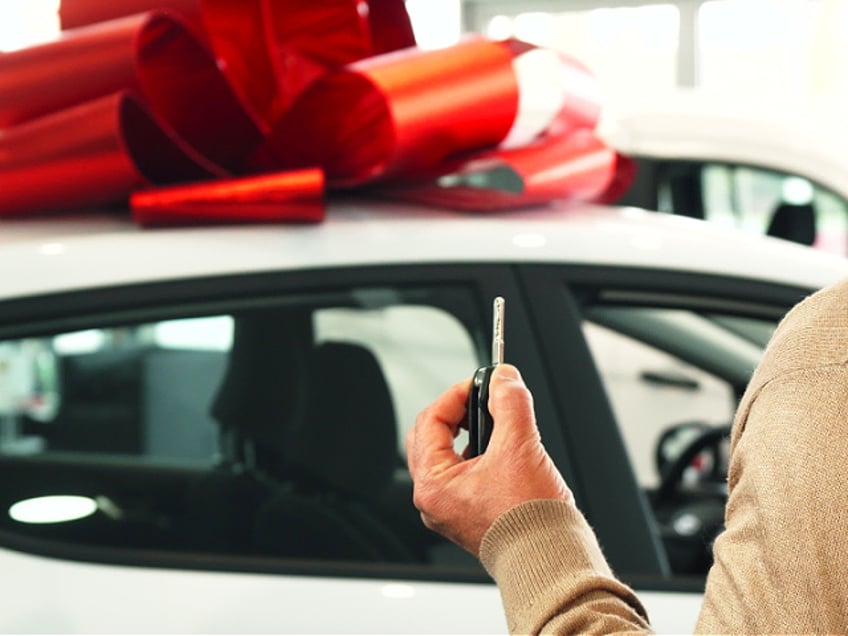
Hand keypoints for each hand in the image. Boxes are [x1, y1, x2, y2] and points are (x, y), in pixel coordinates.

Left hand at [406, 364, 572, 556]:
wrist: (550, 560)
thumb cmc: (530, 521)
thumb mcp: (521, 447)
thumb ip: (511, 403)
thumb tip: (505, 377)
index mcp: (432, 484)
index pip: (430, 421)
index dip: (456, 395)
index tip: (481, 384)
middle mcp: (434, 500)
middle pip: (432, 437)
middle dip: (458, 413)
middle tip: (483, 400)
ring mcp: (450, 509)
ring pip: (448, 456)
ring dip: (469, 433)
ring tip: (497, 425)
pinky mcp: (468, 515)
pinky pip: (463, 474)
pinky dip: (478, 455)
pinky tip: (503, 452)